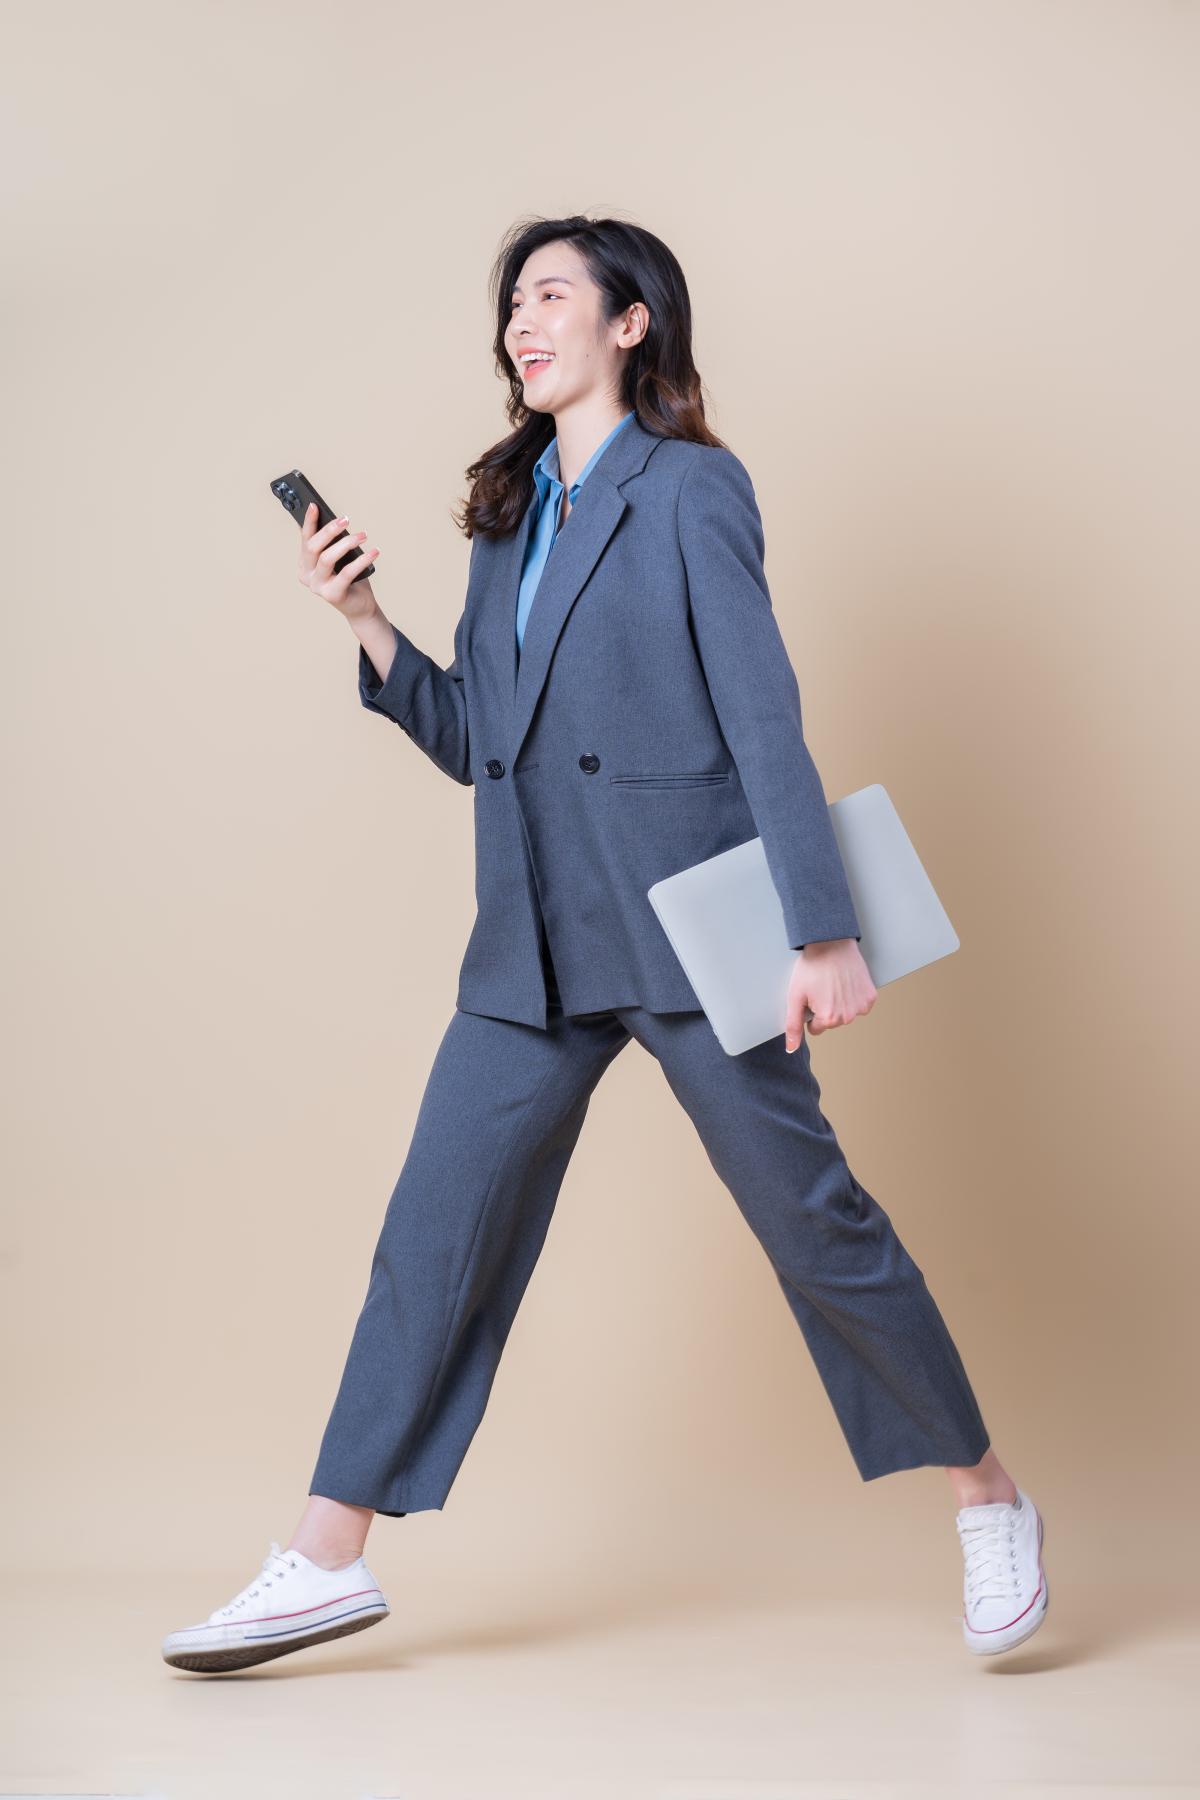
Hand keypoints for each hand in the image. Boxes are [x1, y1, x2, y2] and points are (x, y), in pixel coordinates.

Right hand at [298, 502, 380, 621]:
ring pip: (327, 559)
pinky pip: (347, 573)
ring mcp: (317, 586)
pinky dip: (362, 561)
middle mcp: (306, 575)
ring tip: (363, 535)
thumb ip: (332, 543)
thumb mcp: (339, 557)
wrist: (359, 606)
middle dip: (329, 531)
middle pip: (313, 547)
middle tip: (346, 520)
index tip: (314, 505)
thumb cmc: (349, 578)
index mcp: (304, 563)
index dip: (309, 522)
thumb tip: (335, 521)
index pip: (305, 538)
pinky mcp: (332, 595)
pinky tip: (374, 552)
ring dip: (346, 543)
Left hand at [786, 939, 876, 1051]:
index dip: (811, 1012)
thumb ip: (793, 1025)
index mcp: (829, 1019)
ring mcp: (862, 1007)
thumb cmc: (811, 968)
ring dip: (840, 1003)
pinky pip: (860, 1005)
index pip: (816, 1028)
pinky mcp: (871, 997)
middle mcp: (848, 1017)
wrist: (831, 943)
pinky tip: (846, 982)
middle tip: (822, 987)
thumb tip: (791, 1049)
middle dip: (826, 1009)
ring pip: (846, 1014)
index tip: (811, 995)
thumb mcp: (795, 997)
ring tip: (833, 983)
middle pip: (832, 1022)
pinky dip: (853, 996)